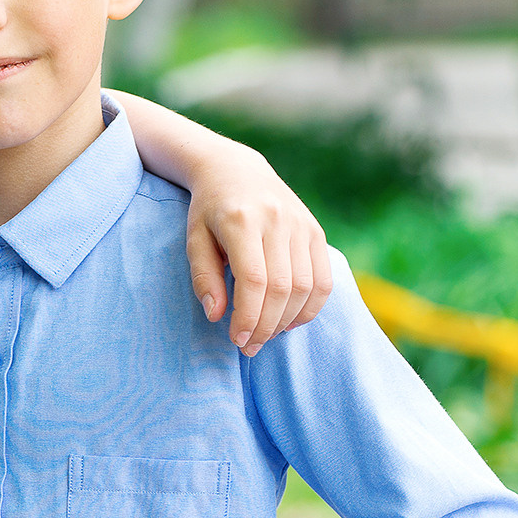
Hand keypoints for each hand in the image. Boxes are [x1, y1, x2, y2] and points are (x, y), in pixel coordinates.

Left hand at [184, 149, 330, 355]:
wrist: (236, 170)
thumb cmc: (209, 211)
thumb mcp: (194, 239)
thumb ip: (204, 278)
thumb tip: (217, 316)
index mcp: (241, 220)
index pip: (254, 280)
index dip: (249, 316)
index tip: (237, 339)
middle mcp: (277, 220)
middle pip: (282, 288)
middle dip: (267, 326)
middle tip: (250, 346)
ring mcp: (301, 224)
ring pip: (306, 286)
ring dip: (287, 321)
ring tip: (267, 335)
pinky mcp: (316, 231)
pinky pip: (324, 279)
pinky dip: (310, 307)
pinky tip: (289, 321)